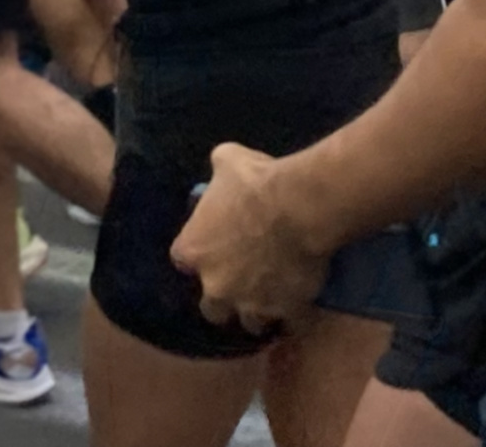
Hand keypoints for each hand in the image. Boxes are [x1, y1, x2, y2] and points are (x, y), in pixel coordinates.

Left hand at [173, 139, 323, 332]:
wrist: (296, 208)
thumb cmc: (256, 182)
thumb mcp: (227, 160)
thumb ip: (218, 172)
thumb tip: (219, 165)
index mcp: (193, 250)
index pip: (183, 260)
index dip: (198, 254)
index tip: (212, 246)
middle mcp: (216, 286)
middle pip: (212, 309)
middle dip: (224, 298)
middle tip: (241, 282)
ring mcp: (251, 304)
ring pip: (250, 324)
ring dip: (258, 312)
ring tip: (273, 298)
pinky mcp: (285, 311)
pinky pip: (290, 324)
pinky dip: (295, 316)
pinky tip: (302, 302)